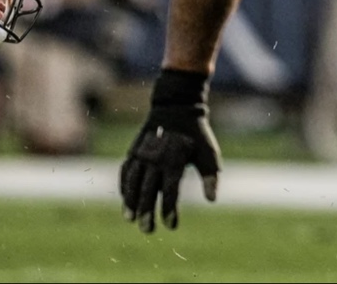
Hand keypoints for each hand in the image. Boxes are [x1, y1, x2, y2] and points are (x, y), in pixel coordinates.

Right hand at [119, 71, 221, 231]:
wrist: (176, 107)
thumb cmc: (196, 133)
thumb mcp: (209, 151)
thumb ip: (210, 176)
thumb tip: (212, 200)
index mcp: (174, 160)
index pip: (170, 191)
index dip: (169, 210)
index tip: (171, 225)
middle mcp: (154, 158)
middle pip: (148, 190)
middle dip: (147, 212)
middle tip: (147, 230)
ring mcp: (141, 154)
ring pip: (132, 182)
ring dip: (130, 202)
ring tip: (131, 219)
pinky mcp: (134, 151)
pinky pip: (125, 172)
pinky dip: (124, 187)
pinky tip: (126, 200)